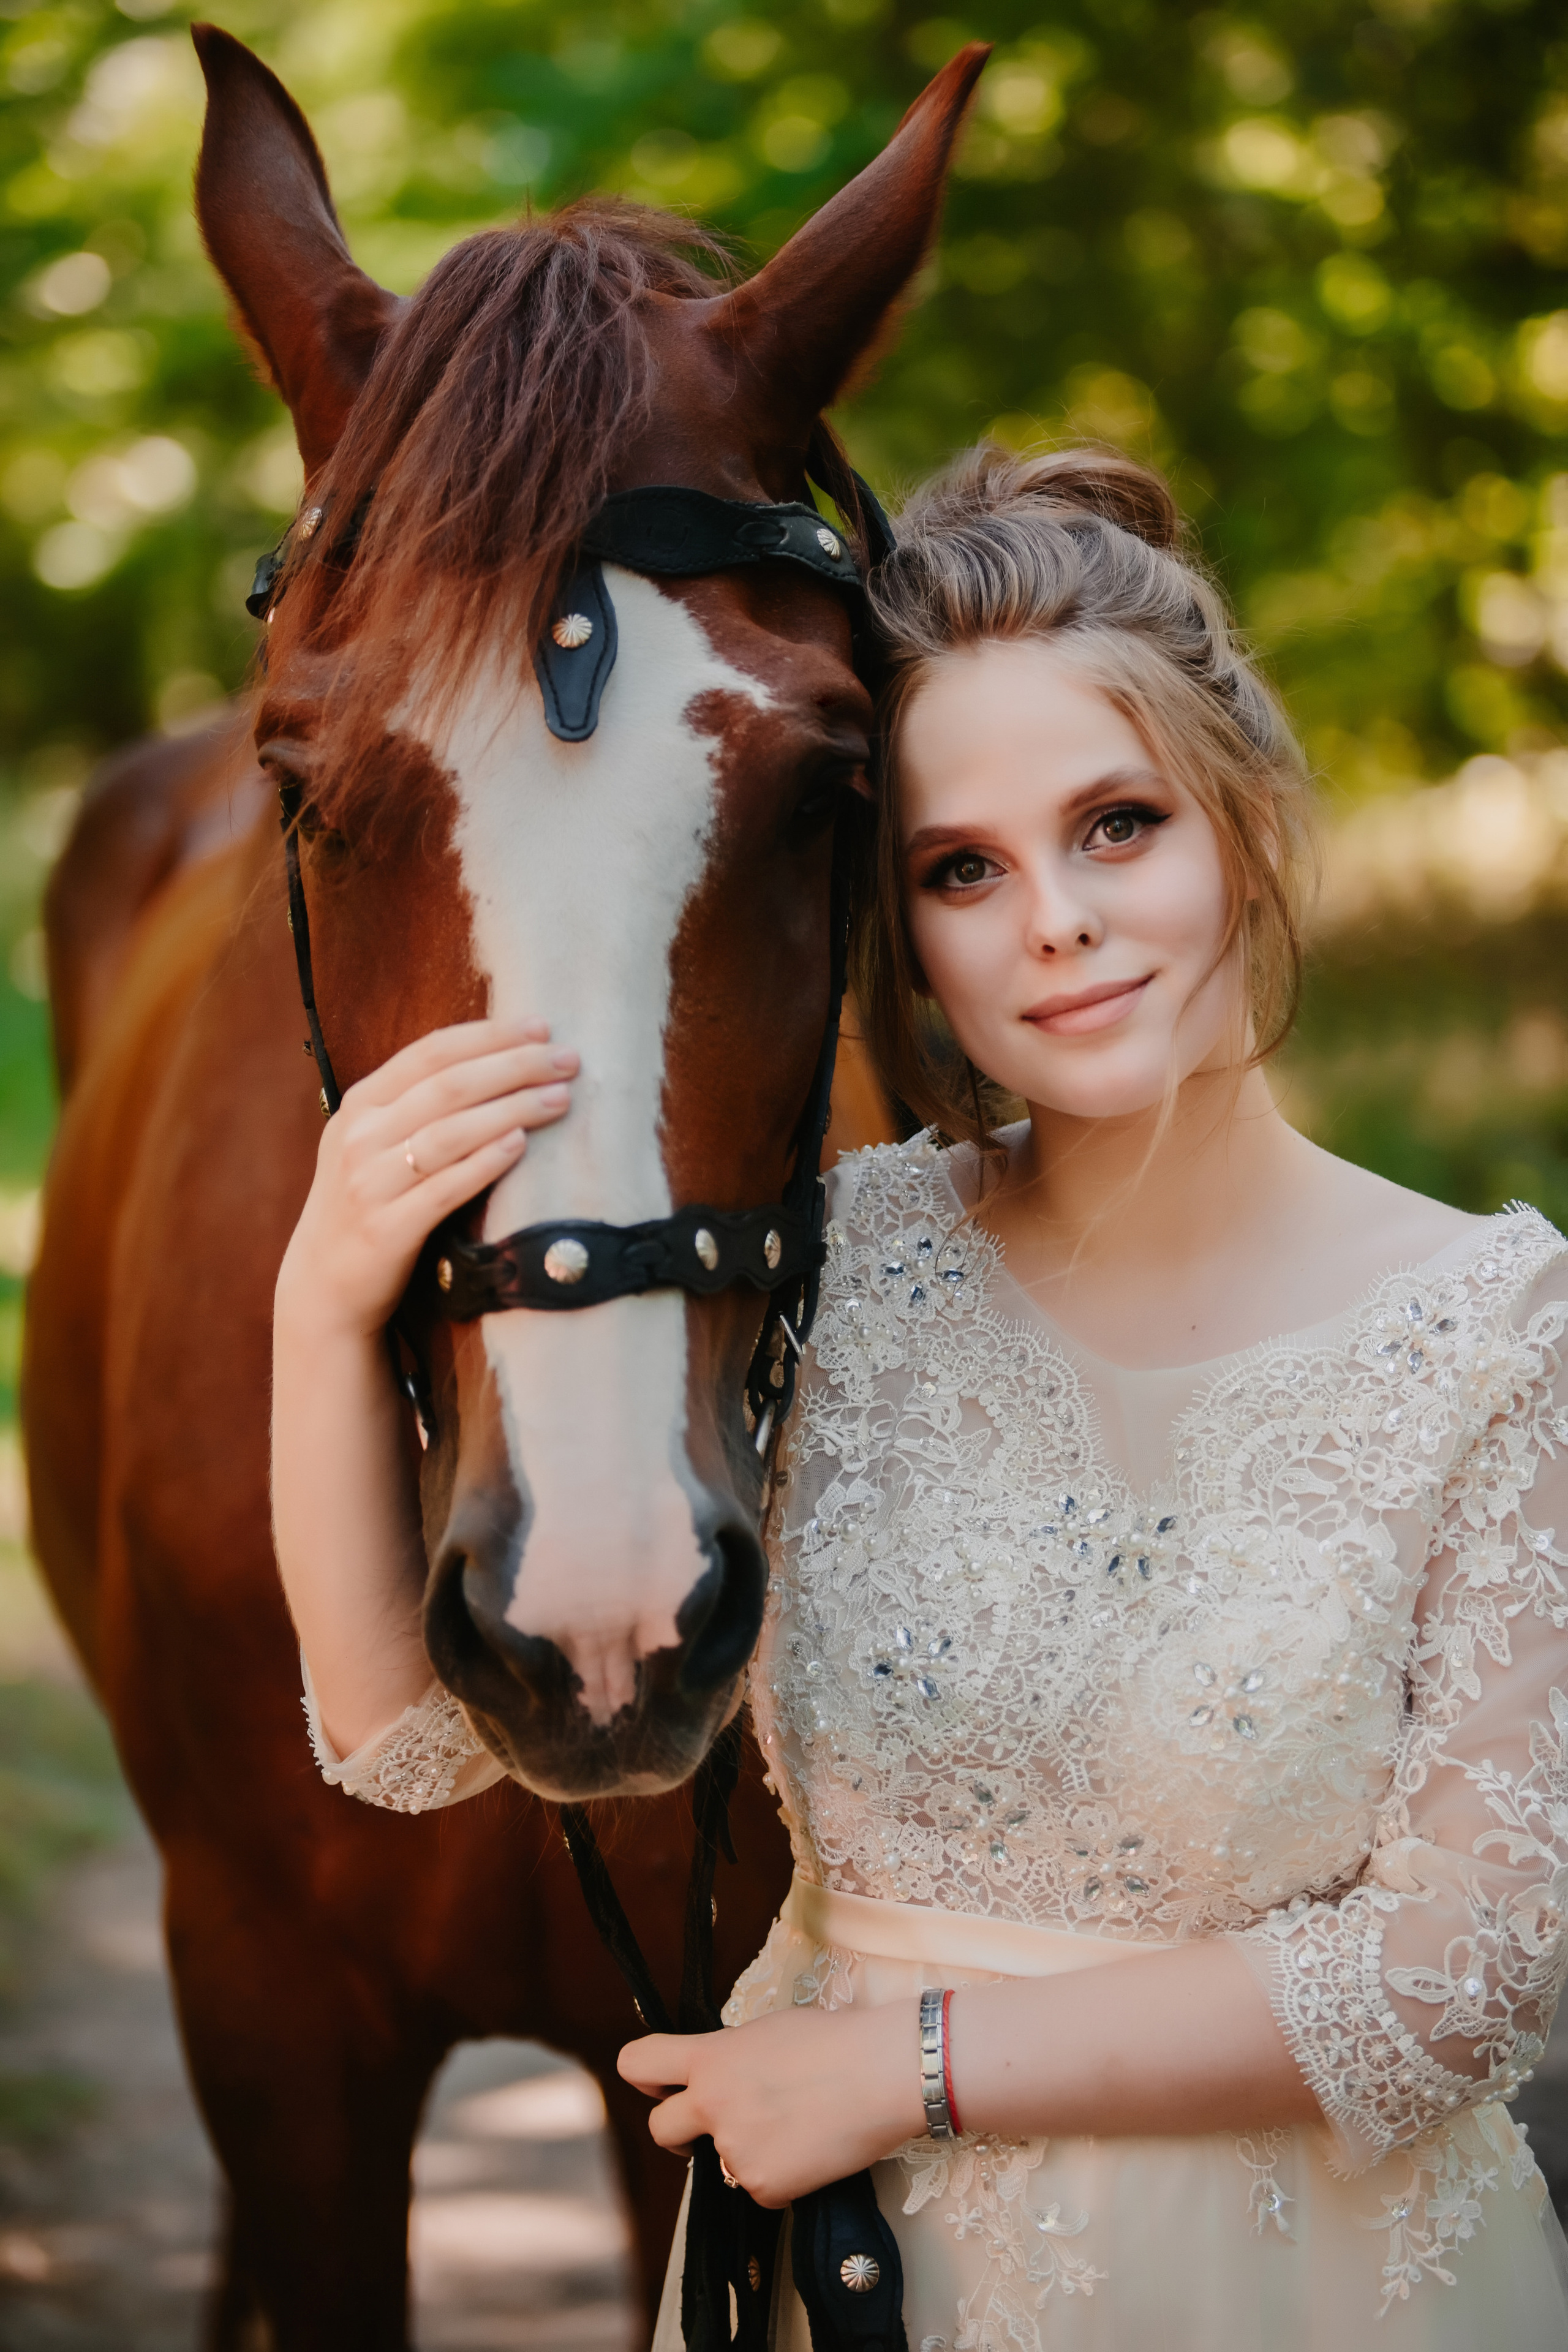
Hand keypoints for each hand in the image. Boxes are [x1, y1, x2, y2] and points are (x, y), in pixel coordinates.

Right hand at [276, 1017, 577, 1338]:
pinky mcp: (387, 1229)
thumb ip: (416, 1105)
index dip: (489, 1036)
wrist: (323, 1285)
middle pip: (449, 1086)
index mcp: (360, 1104)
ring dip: (512, 1109)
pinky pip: (445, 1188)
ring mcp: (370, 1183)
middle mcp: (360, 1137)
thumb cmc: (367, 1203)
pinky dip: (485, 1162)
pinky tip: (521, 1144)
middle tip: (568, 1060)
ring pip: (451, 1132)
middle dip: (515, 1066)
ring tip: (560, 1098)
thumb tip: (497, 1062)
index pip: (431, 1052)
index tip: (540, 1027)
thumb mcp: (373, 1143)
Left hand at [617, 1999, 925, 2207]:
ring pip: (720, 2164)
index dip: (645, 2078)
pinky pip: (758, 2189)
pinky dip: (780, 2179)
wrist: (880, 2074)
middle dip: (681, 2133)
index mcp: (710, 2057)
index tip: (663, 2087)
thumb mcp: (768, 2032)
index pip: (637, 2063)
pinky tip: (810, 2152)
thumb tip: (726, 2076)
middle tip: (714, 2128)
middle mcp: (711, 2104)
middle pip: (661, 2130)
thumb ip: (732, 2058)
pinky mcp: (763, 2187)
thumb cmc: (834, 2041)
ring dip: (745, 2154)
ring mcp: (735, 2149)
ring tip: (793, 2129)